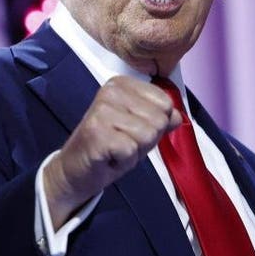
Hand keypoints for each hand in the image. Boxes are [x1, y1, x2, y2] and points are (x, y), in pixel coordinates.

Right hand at [43, 76, 181, 228]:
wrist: (75, 171)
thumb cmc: (110, 148)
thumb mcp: (140, 129)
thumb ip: (160, 119)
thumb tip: (178, 116)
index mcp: (122, 84)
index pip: (165, 103)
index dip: (155, 124)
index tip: (132, 130)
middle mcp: (111, 91)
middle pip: (159, 119)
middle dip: (146, 140)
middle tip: (122, 143)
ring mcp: (102, 110)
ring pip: (148, 134)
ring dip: (136, 151)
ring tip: (116, 149)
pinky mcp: (97, 133)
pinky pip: (132, 150)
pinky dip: (125, 161)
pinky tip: (109, 158)